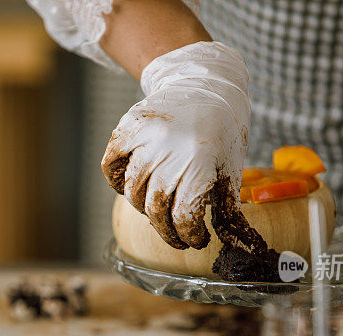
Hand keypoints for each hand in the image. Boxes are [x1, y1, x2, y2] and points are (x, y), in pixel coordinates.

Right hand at [101, 41, 249, 249]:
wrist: (207, 83)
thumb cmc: (223, 132)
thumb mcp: (231, 170)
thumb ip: (226, 209)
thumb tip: (230, 244)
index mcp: (200, 162)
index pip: (183, 216)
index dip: (188, 236)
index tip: (195, 240)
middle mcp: (170, 150)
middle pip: (156, 209)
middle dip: (167, 231)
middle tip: (177, 236)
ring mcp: (145, 137)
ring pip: (132, 192)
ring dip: (144, 209)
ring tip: (159, 207)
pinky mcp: (128, 127)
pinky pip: (111, 166)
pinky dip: (117, 182)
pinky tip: (135, 186)